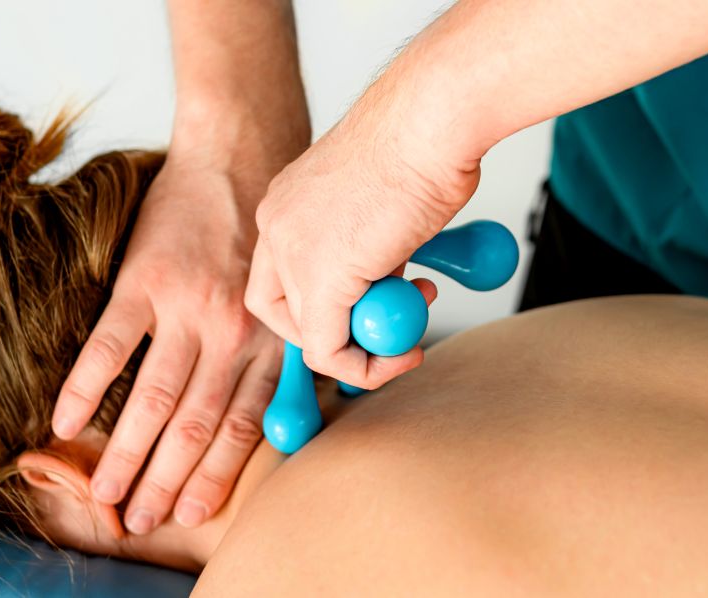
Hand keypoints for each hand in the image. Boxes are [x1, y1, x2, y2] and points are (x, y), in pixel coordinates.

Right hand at [52, 146, 283, 534]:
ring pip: (153, 398)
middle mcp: (231, 333)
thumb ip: (283, 355)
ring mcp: (186, 307)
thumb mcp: (292, 295)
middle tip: (137, 521)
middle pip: (193, 425)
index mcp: (268, 342)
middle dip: (164, 481)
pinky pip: (108, 345)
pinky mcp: (144, 280)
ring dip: (124, 453)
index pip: (239, 426)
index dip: (213, 476)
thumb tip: (277, 416)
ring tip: (103, 494)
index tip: (189, 512)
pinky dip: (85, 387)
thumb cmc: (267, 231)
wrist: (241, 155)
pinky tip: (63, 424)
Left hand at [245, 84, 481, 387]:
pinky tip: (408, 348)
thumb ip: (366, 249)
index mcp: (285, 204)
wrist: (430, 119)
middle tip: (386, 328)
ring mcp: (293, 254)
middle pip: (280, 311)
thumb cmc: (422, 143)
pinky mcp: (320, 281)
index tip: (364, 310)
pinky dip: (368, 367)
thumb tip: (382, 283)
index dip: (315, 307)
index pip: (276, 277)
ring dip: (365, 349)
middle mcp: (277, 226)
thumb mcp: (380, 203)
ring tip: (416, 314)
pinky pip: (330, 351)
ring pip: (308, 337)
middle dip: (336, 332)